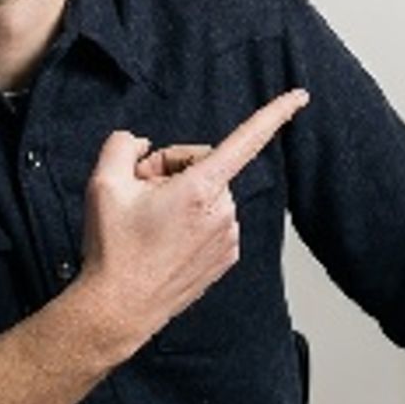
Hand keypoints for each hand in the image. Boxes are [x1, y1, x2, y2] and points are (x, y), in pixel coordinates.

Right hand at [77, 90, 307, 349]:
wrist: (119, 308)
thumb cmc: (113, 247)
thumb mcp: (102, 183)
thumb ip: (123, 145)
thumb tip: (142, 144)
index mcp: (200, 188)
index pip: (245, 140)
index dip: (275, 114)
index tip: (301, 95)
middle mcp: (224, 211)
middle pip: (205, 165)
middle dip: (174, 170)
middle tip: (140, 193)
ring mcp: (229, 236)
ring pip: (208, 194)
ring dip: (182, 197)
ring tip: (150, 223)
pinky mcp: (227, 256)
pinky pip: (213, 220)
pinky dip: (192, 221)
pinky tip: (165, 240)